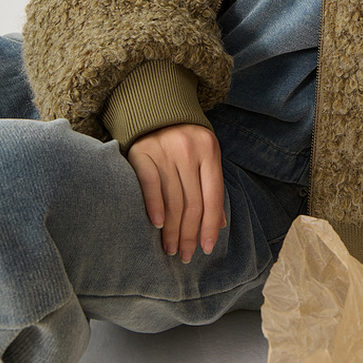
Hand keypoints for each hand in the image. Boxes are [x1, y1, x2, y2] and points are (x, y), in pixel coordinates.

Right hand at [127, 124, 225, 262]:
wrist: (152, 107)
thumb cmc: (183, 139)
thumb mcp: (204, 155)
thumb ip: (211, 185)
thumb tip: (220, 224)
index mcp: (209, 151)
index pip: (213, 196)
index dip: (210, 225)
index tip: (206, 248)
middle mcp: (189, 150)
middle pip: (193, 202)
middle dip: (190, 234)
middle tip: (185, 256)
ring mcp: (165, 150)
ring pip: (173, 199)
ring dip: (172, 230)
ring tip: (170, 249)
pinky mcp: (142, 151)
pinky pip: (150, 184)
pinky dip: (155, 206)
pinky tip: (158, 226)